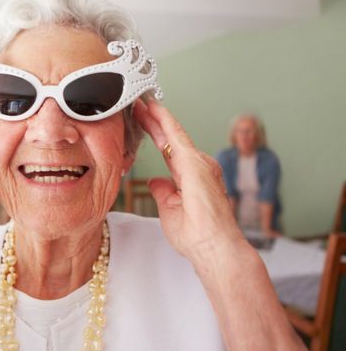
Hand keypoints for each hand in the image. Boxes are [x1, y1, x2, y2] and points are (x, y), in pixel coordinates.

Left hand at [133, 99, 246, 261]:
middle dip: (153, 121)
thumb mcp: (170, 210)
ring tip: (140, 102)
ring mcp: (199, 163)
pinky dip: (165, 121)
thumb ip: (163, 192)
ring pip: (173, 133)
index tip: (142, 121)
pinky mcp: (196, 163)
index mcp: (190, 177)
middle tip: (137, 104)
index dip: (155, 133)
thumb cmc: (197, 237)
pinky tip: (153, 109)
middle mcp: (198, 166)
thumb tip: (155, 181)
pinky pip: (177, 136)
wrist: (214, 248)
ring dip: (157, 117)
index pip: (168, 150)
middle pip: (171, 138)